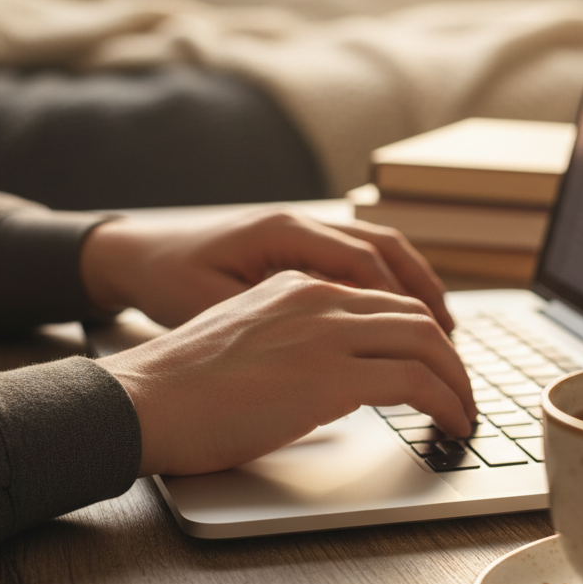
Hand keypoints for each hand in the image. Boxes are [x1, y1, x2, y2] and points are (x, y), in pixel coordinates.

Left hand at [80, 206, 453, 331]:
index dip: (404, 311)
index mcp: (284, 233)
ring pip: (379, 251)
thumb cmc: (165, 282)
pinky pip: (358, 258)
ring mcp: (301, 230)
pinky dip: (388, 285)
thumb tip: (336, 360)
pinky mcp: (298, 245)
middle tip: (452, 345)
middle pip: (385, 252)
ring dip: (413, 288)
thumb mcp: (214, 310)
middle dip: (425, 298)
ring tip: (443, 330)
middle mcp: (300, 223)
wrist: (131, 255)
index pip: (366, 267)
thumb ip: (275, 329)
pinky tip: (398, 318)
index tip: (430, 351)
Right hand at [99, 271, 475, 476]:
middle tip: (462, 394)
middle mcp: (318, 298)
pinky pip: (416, 381)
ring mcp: (326, 332)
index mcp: (297, 286)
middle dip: (451, 359)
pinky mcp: (331, 375)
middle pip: (416, 316)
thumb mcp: (245, 342)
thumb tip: (330, 385)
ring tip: (464, 415)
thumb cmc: (179, 389)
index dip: (422, 337)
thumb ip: (292, 346)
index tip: (435, 368)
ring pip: (427, 342)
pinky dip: (446, 402)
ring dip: (457, 382)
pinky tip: (450, 425)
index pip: (383, 301)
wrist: (141, 401)